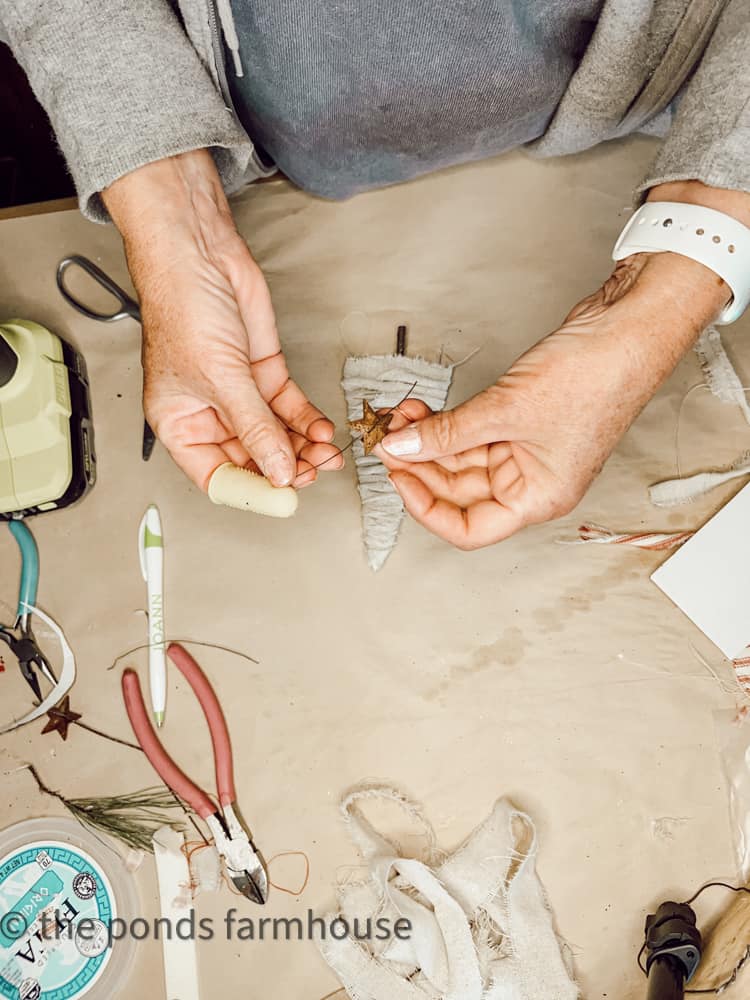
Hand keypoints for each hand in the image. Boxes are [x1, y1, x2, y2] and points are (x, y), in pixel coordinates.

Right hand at [104, 150, 342, 489]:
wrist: (198, 252)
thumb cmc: (181, 306)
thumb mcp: (221, 380)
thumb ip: (254, 429)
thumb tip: (279, 472)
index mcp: (179, 424)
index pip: (217, 476)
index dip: (252, 491)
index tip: (284, 497)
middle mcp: (208, 413)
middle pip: (252, 459)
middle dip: (286, 467)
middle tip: (314, 473)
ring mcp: (238, 393)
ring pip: (275, 434)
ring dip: (302, 446)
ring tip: (326, 453)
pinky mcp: (261, 372)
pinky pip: (287, 407)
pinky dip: (307, 420)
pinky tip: (322, 429)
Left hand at [377, 250, 730, 549]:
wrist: (626, 329)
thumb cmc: (595, 377)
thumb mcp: (505, 409)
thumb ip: (447, 433)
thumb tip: (401, 447)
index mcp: (539, 498)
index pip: (469, 529)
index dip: (426, 509)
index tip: (398, 477)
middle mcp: (532, 482)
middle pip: (459, 492)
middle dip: (420, 463)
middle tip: (389, 437)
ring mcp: (526, 452)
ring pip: (461, 459)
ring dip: (428, 438)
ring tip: (402, 414)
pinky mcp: (519, 422)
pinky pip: (471, 433)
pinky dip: (445, 422)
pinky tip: (422, 409)